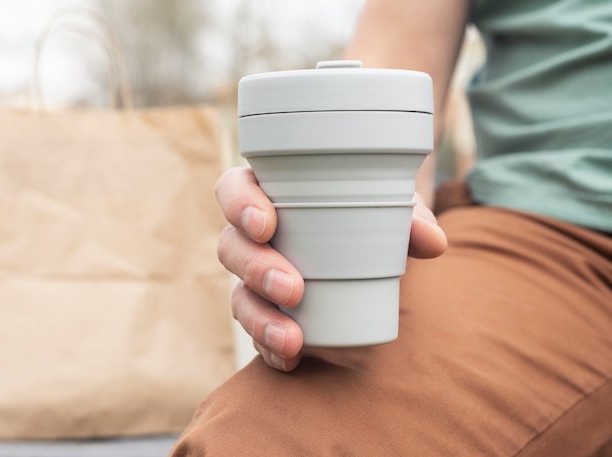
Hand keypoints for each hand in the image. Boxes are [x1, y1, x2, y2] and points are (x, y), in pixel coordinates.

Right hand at [215, 167, 446, 371]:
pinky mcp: (267, 311)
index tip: (266, 225)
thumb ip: (412, 219)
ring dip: (260, 318)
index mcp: (270, 195)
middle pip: (231, 247)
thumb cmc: (369, 215)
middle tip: (294, 288)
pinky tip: (289, 361)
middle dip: (255, 269)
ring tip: (293, 339)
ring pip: (238, 295)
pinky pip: (255, 331)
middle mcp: (254, 236)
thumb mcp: (390, 210)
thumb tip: (433, 241)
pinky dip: (269, 348)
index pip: (234, 188)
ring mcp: (255, 277)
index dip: (239, 205)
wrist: (371, 246)